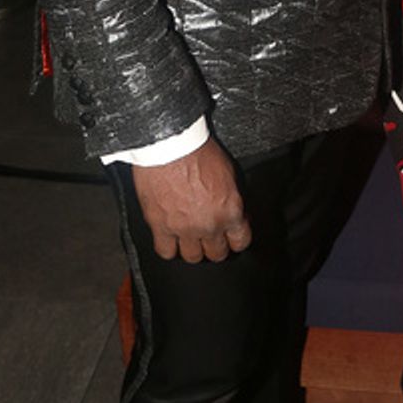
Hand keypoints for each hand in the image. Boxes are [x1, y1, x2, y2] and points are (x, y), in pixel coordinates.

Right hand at [131, 141, 250, 263]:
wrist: (171, 144)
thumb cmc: (198, 151)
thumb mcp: (229, 173)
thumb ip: (232, 198)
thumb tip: (233, 209)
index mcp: (230, 211)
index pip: (241, 241)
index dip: (237, 238)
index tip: (232, 234)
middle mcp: (209, 225)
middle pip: (217, 254)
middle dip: (216, 246)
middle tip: (212, 237)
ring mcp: (184, 229)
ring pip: (192, 257)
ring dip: (193, 249)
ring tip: (191, 239)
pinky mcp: (160, 226)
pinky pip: (165, 251)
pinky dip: (169, 248)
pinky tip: (171, 240)